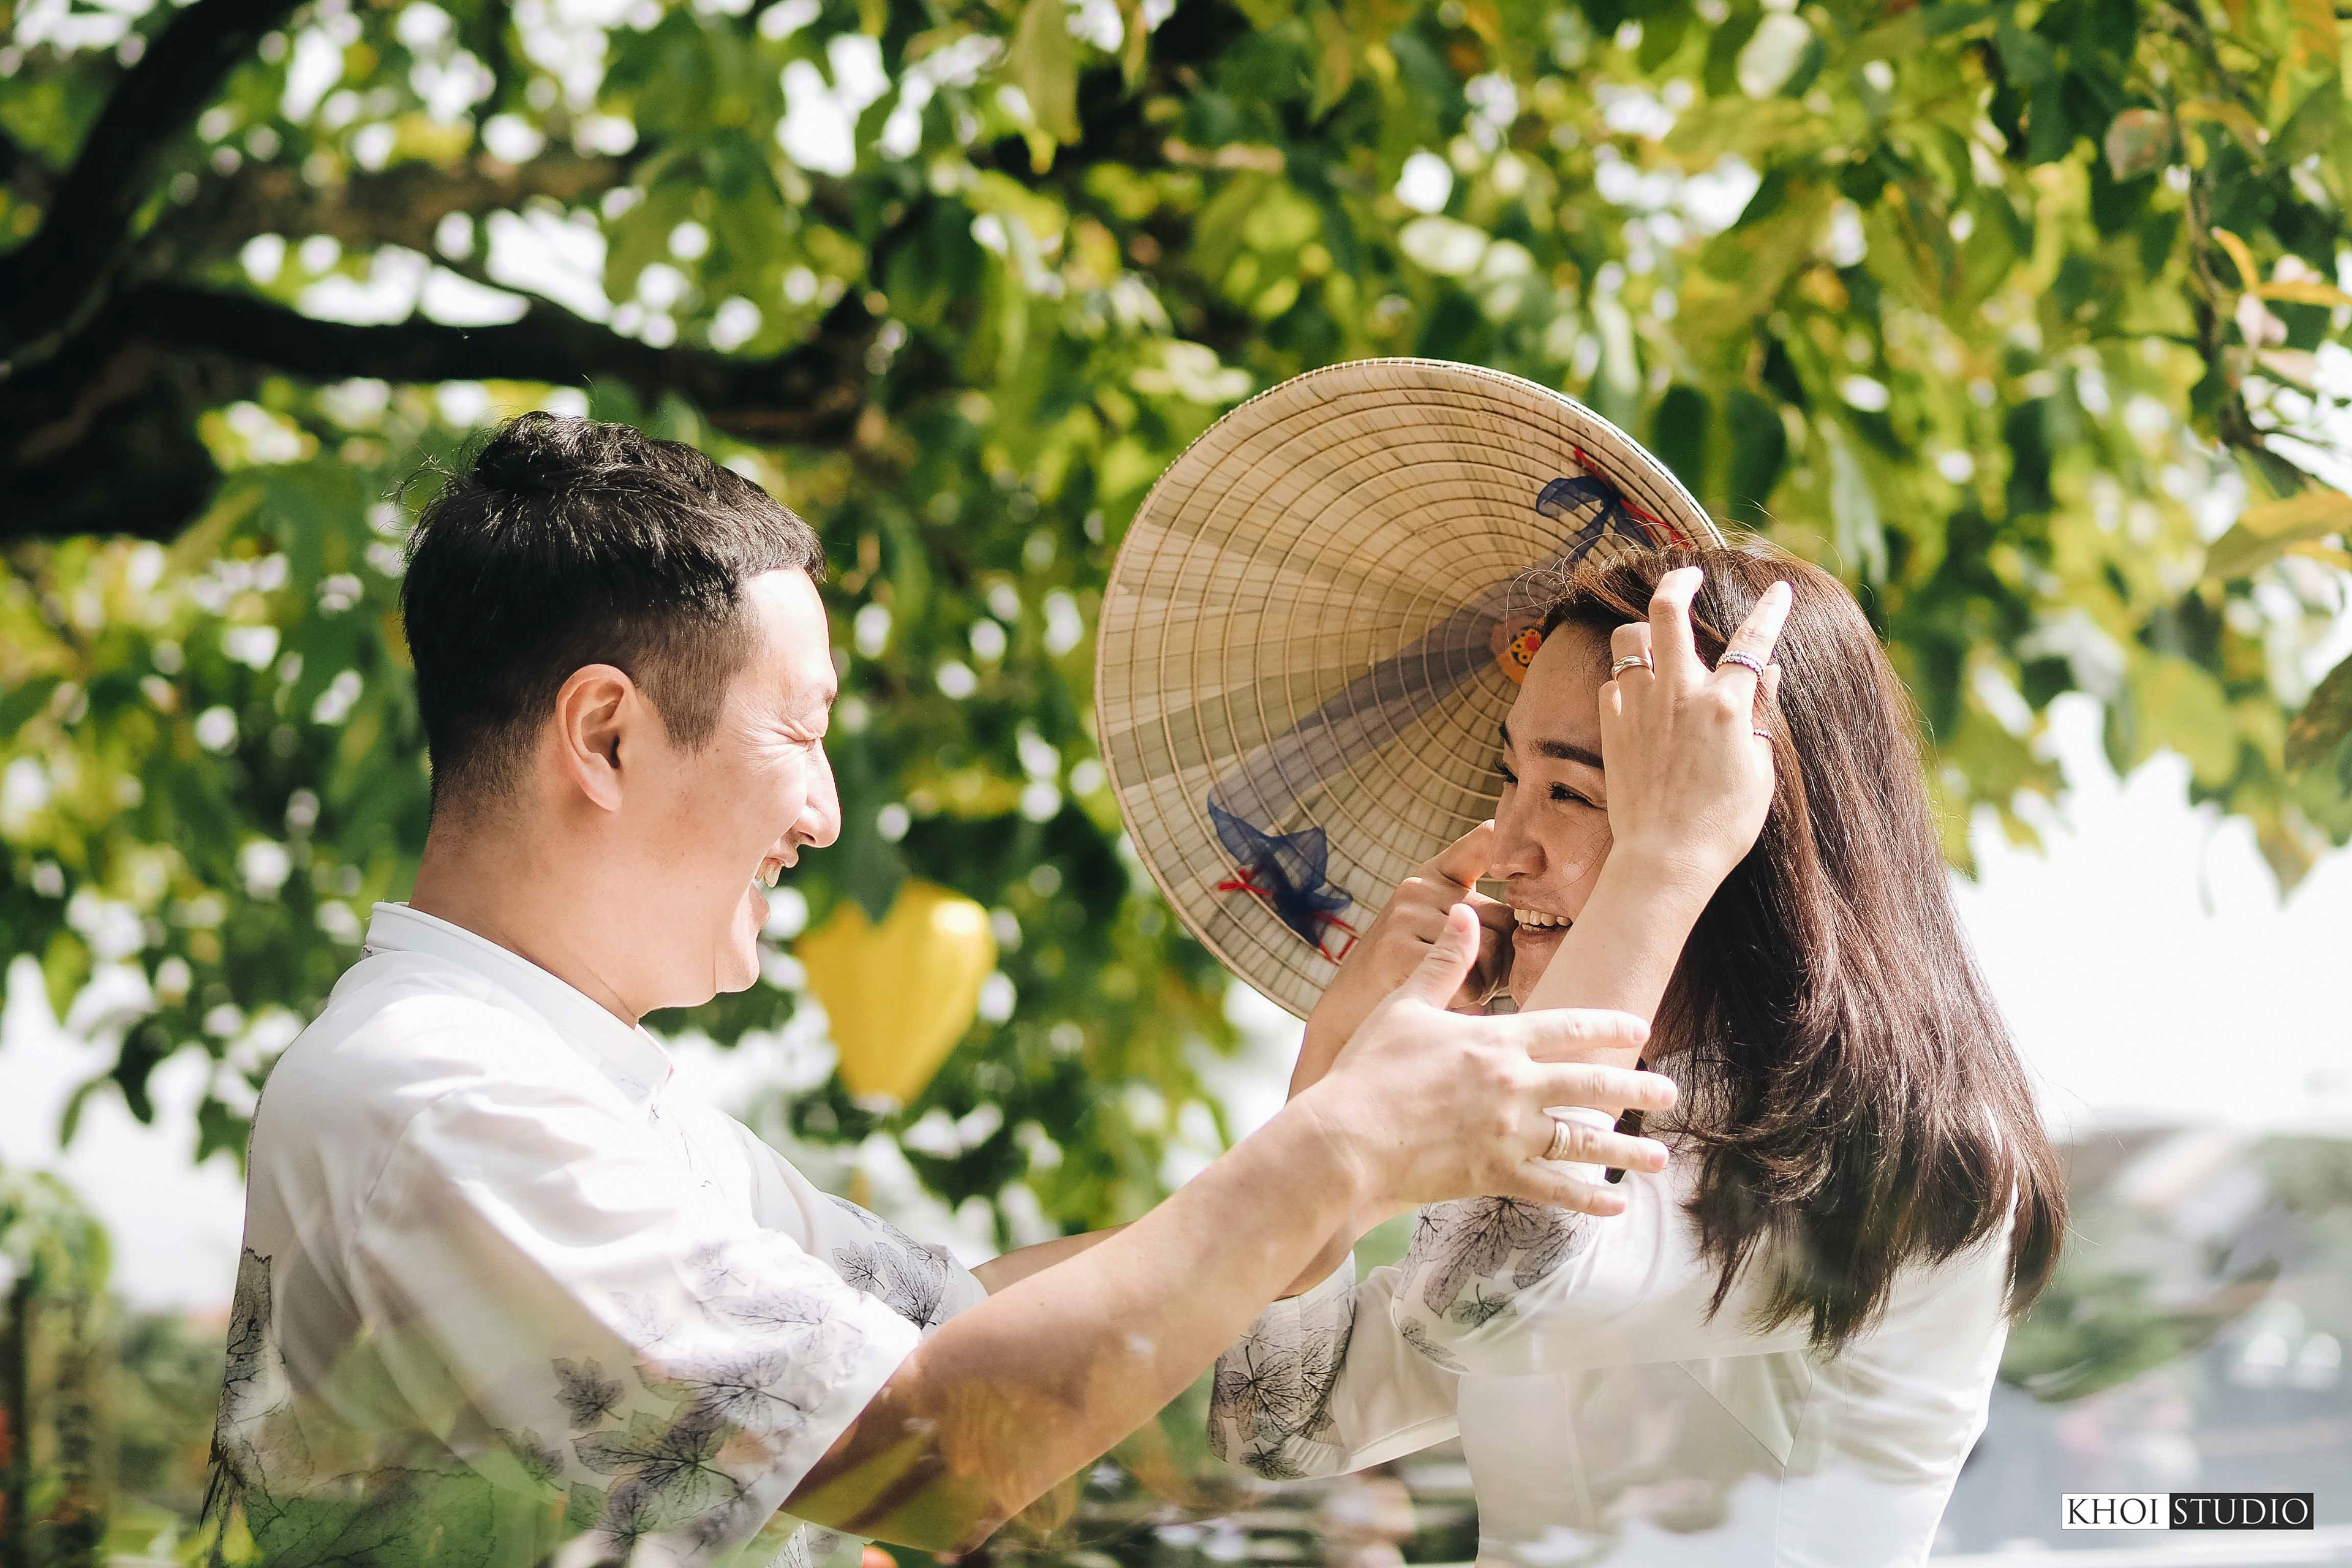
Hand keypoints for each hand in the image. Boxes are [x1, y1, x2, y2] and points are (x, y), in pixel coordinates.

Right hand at [1291, 906, 1677, 1215]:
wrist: (1347, 1136)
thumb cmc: (1369, 1069)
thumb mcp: (1404, 1005)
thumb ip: (1444, 962)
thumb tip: (1466, 911)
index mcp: (1495, 1040)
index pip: (1567, 1025)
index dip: (1608, 1025)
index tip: (1640, 1027)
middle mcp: (1513, 1084)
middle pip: (1590, 1082)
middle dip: (1635, 1087)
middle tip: (1669, 1093)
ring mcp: (1508, 1132)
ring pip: (1582, 1139)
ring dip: (1625, 1150)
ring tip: (1659, 1157)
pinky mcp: (1496, 1174)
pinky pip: (1553, 1188)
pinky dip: (1588, 1198)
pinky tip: (1616, 1204)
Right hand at [1293, 821, 1514, 1097]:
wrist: (1349, 1015)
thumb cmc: (1408, 978)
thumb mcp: (1439, 933)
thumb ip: (1478, 919)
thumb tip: (1533, 924)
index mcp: (1432, 877)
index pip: (1479, 844)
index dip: (1503, 841)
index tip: (1525, 846)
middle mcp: (1418, 888)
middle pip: (1503, 922)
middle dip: (1502, 960)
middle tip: (1471, 981)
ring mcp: (1405, 915)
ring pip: (1490, 952)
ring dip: (1485, 984)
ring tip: (1452, 992)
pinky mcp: (1397, 948)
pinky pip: (1467, 978)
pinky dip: (1467, 1001)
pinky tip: (1444, 1003)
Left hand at [1599, 566, 1790, 893]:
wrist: (1666, 858)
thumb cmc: (1723, 824)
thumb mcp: (1759, 769)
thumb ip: (1760, 713)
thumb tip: (1766, 671)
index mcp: (1725, 705)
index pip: (1753, 641)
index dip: (1770, 610)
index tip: (1779, 590)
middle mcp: (1678, 695)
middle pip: (1667, 612)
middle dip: (1677, 582)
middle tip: (1686, 575)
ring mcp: (1639, 707)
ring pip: (1628, 640)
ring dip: (1642, 632)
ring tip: (1655, 638)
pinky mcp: (1611, 727)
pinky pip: (1612, 684)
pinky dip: (1625, 682)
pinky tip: (1637, 695)